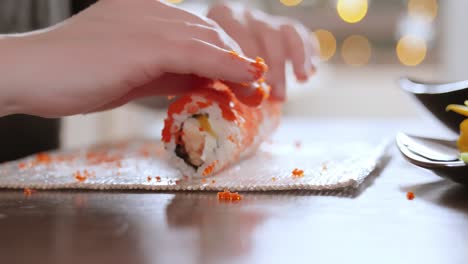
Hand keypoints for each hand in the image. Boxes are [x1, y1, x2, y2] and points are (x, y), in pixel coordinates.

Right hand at [1, 0, 266, 116]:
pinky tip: (247, 79)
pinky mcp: (144, 43)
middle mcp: (149, 10)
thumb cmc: (75, 76)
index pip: (195, 32)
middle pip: (206, 33)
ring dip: (237, 66)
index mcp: (144, 12)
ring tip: (257, 89)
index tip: (243, 80)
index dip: (223, 56)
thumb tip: (203, 83)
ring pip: (205, 41)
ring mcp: (147, 22)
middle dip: (235, 62)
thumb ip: (168, 74)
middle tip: (256, 88)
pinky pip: (195, 54)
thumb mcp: (133, 74)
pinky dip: (225, 67)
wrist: (31, 74)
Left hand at [208, 2, 318, 99]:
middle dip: (273, 66)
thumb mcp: (198, 66)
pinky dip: (307, 51)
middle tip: (277, 95)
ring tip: (296, 85)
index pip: (236, 35)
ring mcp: (263, 19)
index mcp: (221, 16)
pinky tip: (310, 72)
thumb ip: (210, 75)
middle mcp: (243, 14)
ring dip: (292, 61)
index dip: (246, 63)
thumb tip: (227, 97)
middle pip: (264, 34)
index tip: (254, 87)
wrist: (206, 49)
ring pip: (284, 33)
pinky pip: (299, 34)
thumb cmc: (200, 64)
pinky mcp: (280, 27)